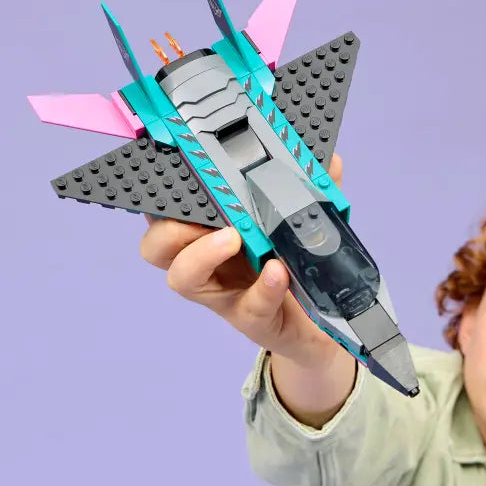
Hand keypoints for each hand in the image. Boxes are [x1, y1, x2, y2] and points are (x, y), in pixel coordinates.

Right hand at [138, 152, 344, 363]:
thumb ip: (309, 193)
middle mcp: (205, 262)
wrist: (317, 324)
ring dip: (201, 254)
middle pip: (157, 246)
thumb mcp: (297, 225)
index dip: (159, 194)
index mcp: (208, 231)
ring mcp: (223, 294)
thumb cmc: (291, 267)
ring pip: (183, 277)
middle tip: (202, 215)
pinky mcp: (252, 319)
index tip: (175, 169)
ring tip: (233, 238)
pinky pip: (250, 306)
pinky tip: (278, 271)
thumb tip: (328, 161)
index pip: (166, 211)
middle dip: (169, 227)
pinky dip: (264, 288)